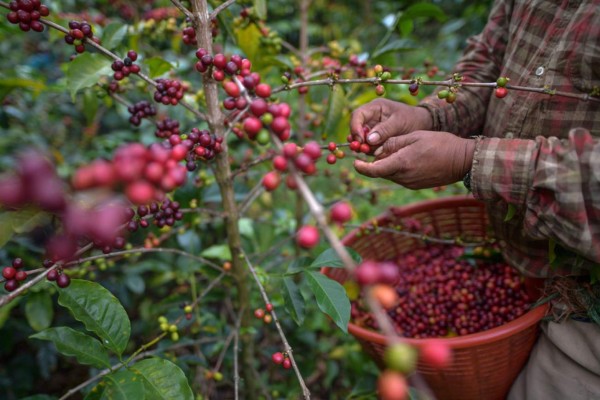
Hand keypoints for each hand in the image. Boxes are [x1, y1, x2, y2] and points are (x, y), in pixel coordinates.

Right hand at [350, 99, 432, 145]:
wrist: (423, 125)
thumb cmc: (412, 119)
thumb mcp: (399, 123)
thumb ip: (384, 130)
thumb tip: (368, 140)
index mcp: (375, 107)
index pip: (357, 115)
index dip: (355, 127)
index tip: (360, 140)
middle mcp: (370, 117)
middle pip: (356, 127)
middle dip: (357, 139)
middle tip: (361, 149)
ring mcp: (372, 128)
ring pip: (360, 138)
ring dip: (361, 146)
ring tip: (367, 152)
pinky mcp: (375, 138)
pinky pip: (367, 145)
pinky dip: (368, 150)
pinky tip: (373, 154)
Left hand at [354, 131, 474, 188]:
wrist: (462, 161)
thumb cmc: (440, 144)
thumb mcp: (414, 137)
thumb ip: (393, 144)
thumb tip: (375, 150)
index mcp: (402, 163)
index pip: (374, 170)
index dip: (361, 168)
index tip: (354, 162)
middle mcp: (404, 177)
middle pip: (380, 172)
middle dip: (374, 162)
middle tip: (373, 149)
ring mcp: (410, 183)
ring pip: (389, 174)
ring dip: (386, 165)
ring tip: (395, 151)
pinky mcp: (415, 185)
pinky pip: (399, 177)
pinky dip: (396, 168)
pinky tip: (405, 158)